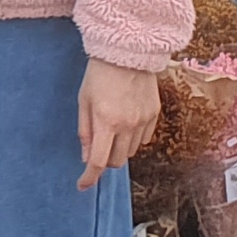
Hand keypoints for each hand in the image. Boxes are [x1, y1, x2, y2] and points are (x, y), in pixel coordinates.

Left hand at [75, 57, 159, 191]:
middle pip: (116, 160)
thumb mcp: (83, 101)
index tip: (82, 185)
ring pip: (131, 152)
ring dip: (119, 149)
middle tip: (97, 148)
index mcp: (106, 121)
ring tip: (112, 130)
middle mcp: (127, 125)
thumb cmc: (99, 73)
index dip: (89, 177)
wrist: (128, 51)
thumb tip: (86, 157)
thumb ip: (84, 131)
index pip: (98, 161)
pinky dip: (134, 139)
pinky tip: (127, 124)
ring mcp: (143, 120)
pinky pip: (144, 139)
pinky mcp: (154, 114)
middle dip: (104, 160)